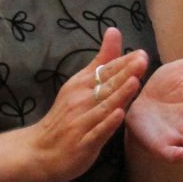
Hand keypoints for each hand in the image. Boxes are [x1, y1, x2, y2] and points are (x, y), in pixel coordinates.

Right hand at [29, 27, 147, 181]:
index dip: (123, 63)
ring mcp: (81, 122)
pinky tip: (118, 115)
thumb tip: (114, 31)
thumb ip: (101, 61)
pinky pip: (97, 132)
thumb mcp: (80, 84)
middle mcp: (80, 101)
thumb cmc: (66, 115)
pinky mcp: (83, 143)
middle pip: (106, 86)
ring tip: (134, 82)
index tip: (140, 53)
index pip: (105, 71)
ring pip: (103, 107)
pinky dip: (107, 123)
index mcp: (80, 85)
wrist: (40, 150)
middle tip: (142, 60)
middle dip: (124, 73)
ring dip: (119, 95)